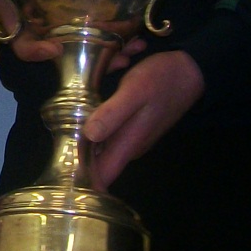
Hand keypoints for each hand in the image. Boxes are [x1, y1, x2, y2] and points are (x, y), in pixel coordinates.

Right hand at [0, 0, 144, 74]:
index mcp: (23, 29)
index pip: (25, 48)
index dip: (37, 53)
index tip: (54, 49)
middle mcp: (46, 37)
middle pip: (66, 57)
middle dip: (89, 60)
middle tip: (114, 58)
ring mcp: (66, 33)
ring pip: (89, 50)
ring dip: (112, 53)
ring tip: (133, 48)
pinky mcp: (83, 27)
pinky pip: (101, 38)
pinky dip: (119, 41)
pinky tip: (138, 37)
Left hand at [82, 50, 204, 190]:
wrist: (190, 70)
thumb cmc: (163, 80)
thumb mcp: (135, 91)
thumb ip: (113, 114)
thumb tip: (88, 135)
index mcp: (127, 144)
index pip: (101, 178)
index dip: (80, 180)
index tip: (60, 174)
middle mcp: (127, 145)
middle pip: (92, 156)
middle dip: (79, 136)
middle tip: (78, 106)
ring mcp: (128, 135)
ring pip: (97, 136)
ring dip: (90, 116)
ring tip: (99, 87)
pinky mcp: (129, 124)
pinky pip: (105, 122)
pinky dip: (100, 107)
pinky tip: (108, 83)